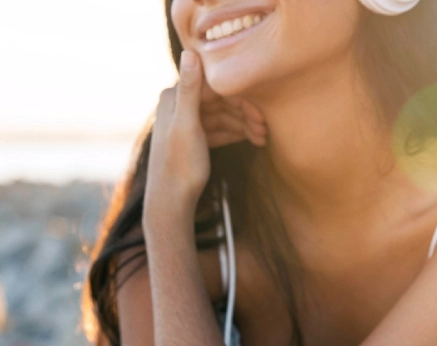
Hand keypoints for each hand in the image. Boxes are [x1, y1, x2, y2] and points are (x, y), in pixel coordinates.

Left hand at [145, 50, 266, 217]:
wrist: (171, 203)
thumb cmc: (179, 166)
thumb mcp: (187, 126)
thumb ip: (190, 90)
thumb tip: (189, 52)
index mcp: (173, 97)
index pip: (216, 87)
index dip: (241, 97)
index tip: (261, 113)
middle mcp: (177, 105)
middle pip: (220, 100)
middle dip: (245, 113)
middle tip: (266, 129)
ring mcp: (185, 121)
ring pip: (222, 115)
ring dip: (243, 124)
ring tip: (262, 138)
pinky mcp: (193, 137)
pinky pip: (218, 128)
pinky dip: (234, 132)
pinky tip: (252, 139)